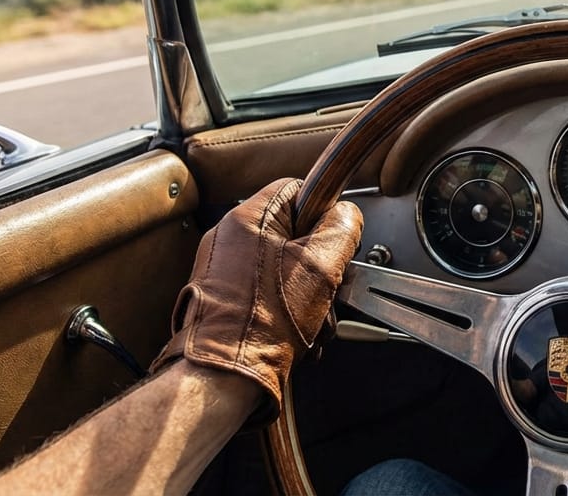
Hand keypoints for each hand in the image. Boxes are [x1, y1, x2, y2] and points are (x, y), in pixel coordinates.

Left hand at [151, 178, 362, 423]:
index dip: (324, 213)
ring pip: (281, 266)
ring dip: (305, 293)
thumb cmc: (263, 324)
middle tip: (325, 287)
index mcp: (247, 218)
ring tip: (310, 319)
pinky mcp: (220, 298)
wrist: (223, 376)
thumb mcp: (321, 267)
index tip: (335, 239)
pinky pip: (265, 291)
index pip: (297, 189)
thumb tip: (347, 214)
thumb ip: (341, 228)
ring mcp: (220, 270)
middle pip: (292, 232)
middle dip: (317, 264)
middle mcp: (227, 239)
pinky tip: (294, 332)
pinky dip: (284, 309)